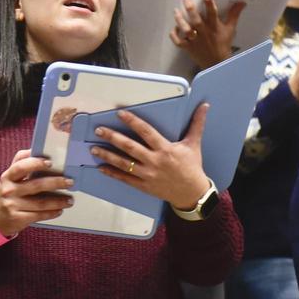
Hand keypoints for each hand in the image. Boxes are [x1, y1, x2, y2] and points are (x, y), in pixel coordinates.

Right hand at [0, 149, 74, 236]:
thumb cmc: (8, 192)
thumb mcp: (9, 177)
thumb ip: (21, 163)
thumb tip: (35, 149)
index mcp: (8, 176)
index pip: (21, 167)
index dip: (36, 163)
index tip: (51, 163)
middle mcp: (9, 190)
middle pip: (36, 185)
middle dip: (56, 183)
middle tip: (70, 182)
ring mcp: (12, 205)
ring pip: (41, 203)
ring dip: (58, 201)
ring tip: (69, 200)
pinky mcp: (17, 219)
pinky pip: (39, 215)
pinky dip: (51, 213)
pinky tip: (60, 210)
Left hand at [90, 103, 211, 209]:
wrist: (192, 193)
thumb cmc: (192, 166)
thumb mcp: (194, 144)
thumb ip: (197, 124)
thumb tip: (204, 105)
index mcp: (165, 149)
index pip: (146, 132)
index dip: (132, 122)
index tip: (120, 113)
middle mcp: (154, 161)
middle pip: (130, 147)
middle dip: (113, 137)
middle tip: (99, 130)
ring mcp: (147, 175)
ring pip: (124, 164)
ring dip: (107, 155)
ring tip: (93, 148)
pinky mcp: (144, 186)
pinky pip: (125, 179)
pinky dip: (112, 173)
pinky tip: (101, 167)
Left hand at [170, 0, 244, 68]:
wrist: (216, 63)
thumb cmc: (223, 44)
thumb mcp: (230, 29)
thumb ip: (234, 14)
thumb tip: (241, 2)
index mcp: (214, 27)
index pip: (213, 14)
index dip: (209, 6)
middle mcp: (204, 33)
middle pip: (196, 20)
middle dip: (191, 9)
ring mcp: (195, 41)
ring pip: (186, 30)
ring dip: (180, 20)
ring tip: (176, 11)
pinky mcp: (188, 47)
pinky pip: (178, 41)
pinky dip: (174, 35)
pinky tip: (174, 28)